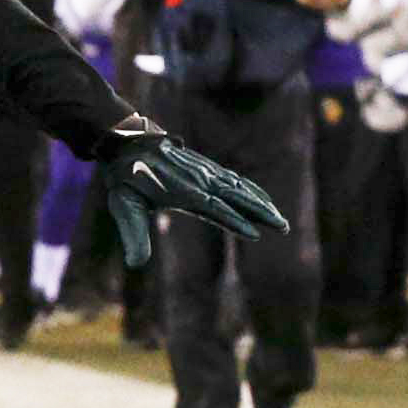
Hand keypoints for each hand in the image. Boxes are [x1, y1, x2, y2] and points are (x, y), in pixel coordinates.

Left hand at [100, 115, 287, 255]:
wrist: (127, 142)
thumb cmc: (125, 177)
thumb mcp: (124, 206)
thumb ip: (133, 235)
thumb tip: (135, 265)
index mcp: (183, 192)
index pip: (214, 209)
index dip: (234, 221)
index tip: (254, 233)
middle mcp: (199, 181)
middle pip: (236, 197)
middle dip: (260, 212)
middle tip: (283, 227)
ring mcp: (205, 172)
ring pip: (239, 187)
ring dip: (261, 202)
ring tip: (280, 219)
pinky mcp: (205, 168)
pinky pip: (234, 178)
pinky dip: (251, 189)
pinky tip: (263, 198)